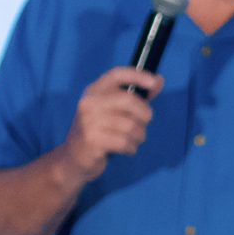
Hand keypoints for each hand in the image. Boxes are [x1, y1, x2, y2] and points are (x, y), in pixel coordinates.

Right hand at [60, 67, 161, 181]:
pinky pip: (124, 142)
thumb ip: (136, 97)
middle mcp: (89, 103)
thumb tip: (159, 80)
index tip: (155, 82)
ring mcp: (88, 121)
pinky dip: (131, 148)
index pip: (117, 75)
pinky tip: (126, 149)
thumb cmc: (100, 132)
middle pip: (129, 101)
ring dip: (139, 136)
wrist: (74, 159)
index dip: (138, 76)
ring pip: (130, 125)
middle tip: (144, 124)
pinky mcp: (91, 140)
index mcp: (94, 91)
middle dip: (144, 114)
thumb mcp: (114, 111)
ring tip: (132, 140)